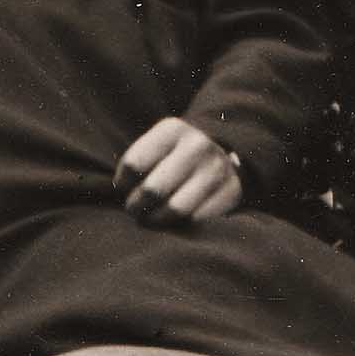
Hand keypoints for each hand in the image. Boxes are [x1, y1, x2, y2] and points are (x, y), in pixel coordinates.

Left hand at [116, 115, 243, 227]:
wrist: (221, 157)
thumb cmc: (174, 157)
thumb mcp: (156, 147)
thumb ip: (137, 165)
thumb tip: (122, 194)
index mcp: (173, 130)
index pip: (133, 164)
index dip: (122, 183)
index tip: (124, 188)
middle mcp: (198, 145)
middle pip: (153, 189)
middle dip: (137, 206)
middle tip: (135, 210)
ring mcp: (217, 169)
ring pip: (175, 209)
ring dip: (157, 220)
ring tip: (152, 218)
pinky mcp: (232, 191)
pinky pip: (197, 220)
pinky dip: (183, 225)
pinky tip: (177, 220)